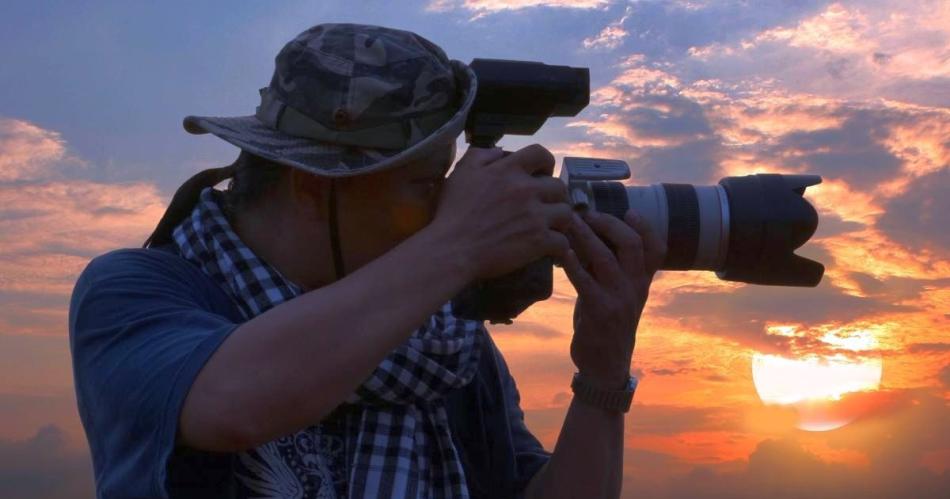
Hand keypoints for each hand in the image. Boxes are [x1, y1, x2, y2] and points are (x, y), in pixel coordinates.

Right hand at [429, 144, 573, 280]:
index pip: (541, 154)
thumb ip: (480, 156)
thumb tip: (499, 151)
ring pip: (567, 214)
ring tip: (551, 227)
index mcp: (508, 170)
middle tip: (546, 205)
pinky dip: (558, 246)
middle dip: (555, 196)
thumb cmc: (452, 213)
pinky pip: (562, 241)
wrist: (452, 250)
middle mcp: (526, 190)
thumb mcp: (461, 174)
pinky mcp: (539, 242)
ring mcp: (535, 216)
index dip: (546, 163)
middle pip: (559, 187)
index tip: (542, 174)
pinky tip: (549, 249)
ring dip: (560, 221)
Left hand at [561, 209, 665, 387]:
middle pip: (632, 244)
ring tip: (569, 223)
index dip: (646, 227)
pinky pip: (585, 280)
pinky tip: (561, 251)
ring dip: (585, 236)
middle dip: (608, 223)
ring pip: (605, 257)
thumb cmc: (606, 324)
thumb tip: (588, 235)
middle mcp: (635, 288)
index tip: (630, 211)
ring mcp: (619, 299)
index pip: (656, 248)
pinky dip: (572, 263)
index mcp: (642, 282)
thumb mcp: (615, 294)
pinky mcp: (599, 311)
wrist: (605, 365)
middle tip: (587, 213)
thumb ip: (608, 269)